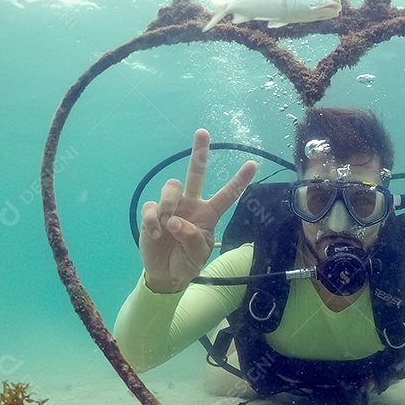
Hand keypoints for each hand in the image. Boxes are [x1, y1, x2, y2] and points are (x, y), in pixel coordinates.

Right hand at [140, 129, 256, 292]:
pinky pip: (151, 206)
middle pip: (195, 173)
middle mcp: (191, 205)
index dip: (239, 181)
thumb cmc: (186, 262)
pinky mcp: (152, 212)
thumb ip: (192, 240)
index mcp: (208, 214)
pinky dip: (152, 220)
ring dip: (169, 204)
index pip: (227, 195)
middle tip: (203, 132)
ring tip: (166, 225)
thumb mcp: (197, 257)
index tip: (253, 164)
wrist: (165, 272)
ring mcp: (171, 206)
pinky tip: (156, 234)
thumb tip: (175, 221)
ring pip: (171, 187)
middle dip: (199, 152)